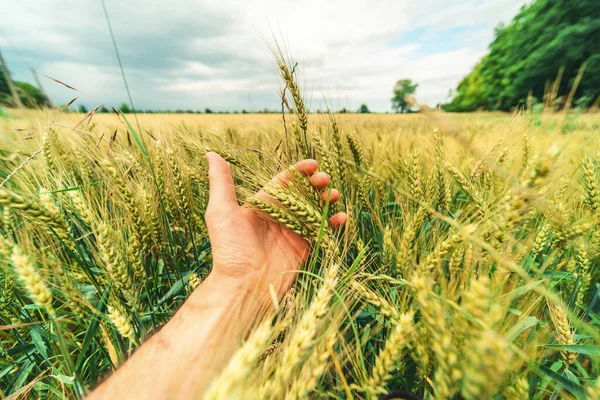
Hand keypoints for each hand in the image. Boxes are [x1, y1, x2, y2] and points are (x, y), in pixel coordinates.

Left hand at [203, 152, 346, 307]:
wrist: (242, 286)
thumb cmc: (229, 249)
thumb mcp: (221, 211)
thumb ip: (221, 181)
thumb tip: (210, 154)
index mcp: (261, 206)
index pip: (283, 182)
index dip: (299, 172)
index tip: (313, 164)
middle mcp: (278, 217)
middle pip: (302, 194)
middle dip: (315, 184)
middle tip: (325, 180)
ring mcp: (291, 233)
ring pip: (314, 211)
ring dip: (326, 201)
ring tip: (334, 195)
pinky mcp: (302, 249)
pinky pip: (321, 232)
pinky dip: (332, 224)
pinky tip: (340, 217)